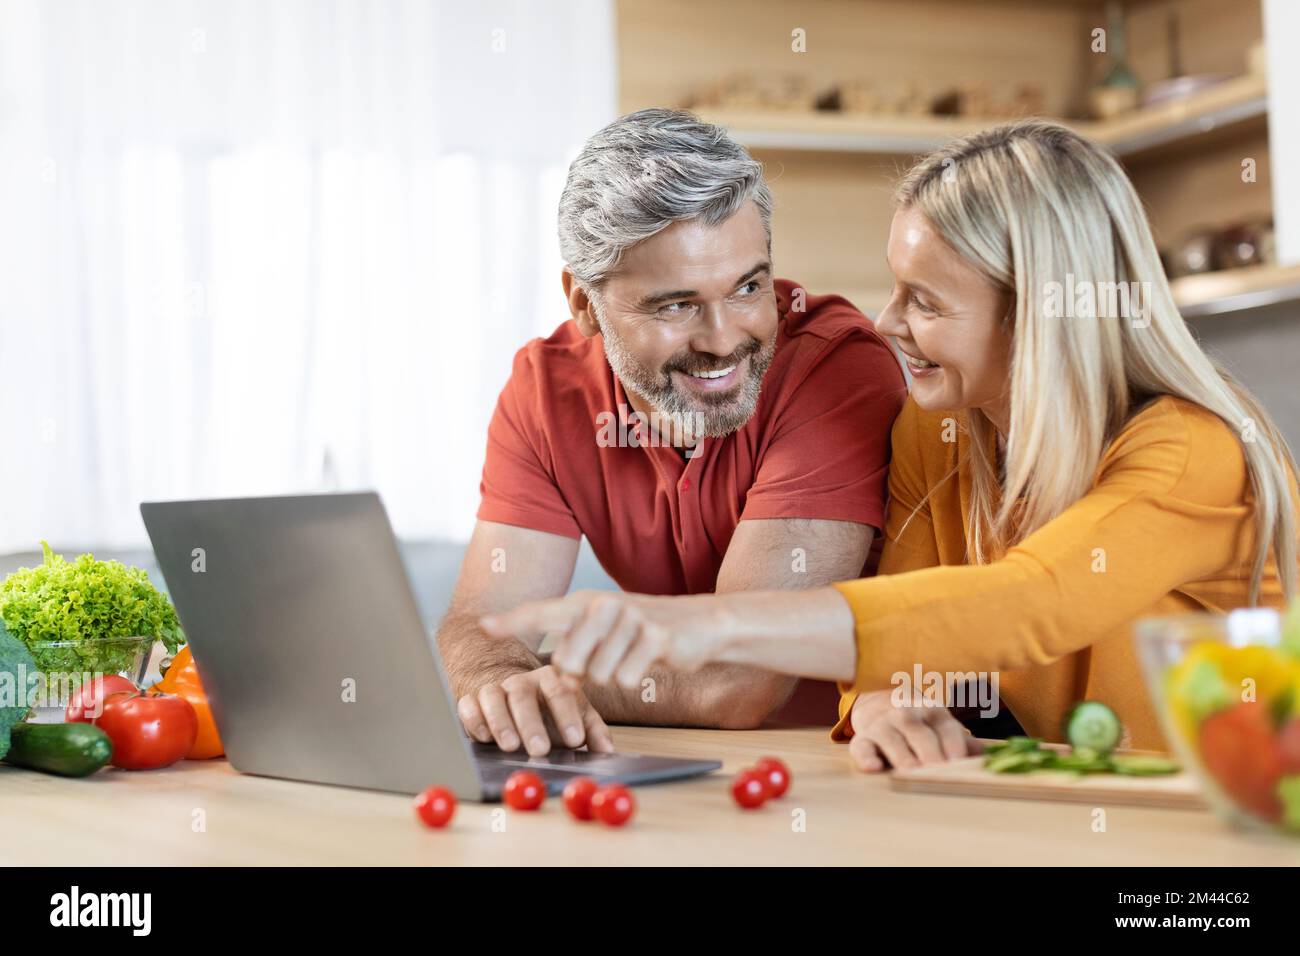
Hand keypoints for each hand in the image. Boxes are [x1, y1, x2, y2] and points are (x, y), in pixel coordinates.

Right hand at [456, 664, 613, 755]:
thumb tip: (609, 752)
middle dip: (531, 723)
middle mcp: (521, 681)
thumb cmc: (547, 708)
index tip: (575, 740)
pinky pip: (468, 705)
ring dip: (501, 722)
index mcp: (550, 679)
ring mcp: (494, 688)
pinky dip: (474, 720)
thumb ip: (592, 730)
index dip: (567, 715)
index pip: (560, 691)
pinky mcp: (471, 699)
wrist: (510, 690)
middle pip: (523, 695)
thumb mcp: (575, 713)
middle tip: (541, 749)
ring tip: (511, 746)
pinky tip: (483, 737)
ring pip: (493, 697)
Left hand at [481, 590, 720, 688]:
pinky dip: (634, 678)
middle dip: (580, 676)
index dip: (512, 622)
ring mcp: (629, 617)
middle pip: (567, 660)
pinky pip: (625, 677)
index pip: (541, 613)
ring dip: (612, 676)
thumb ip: (576, 653)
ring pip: (597, 674)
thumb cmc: (644, 634)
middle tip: (603, 664)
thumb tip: (556, 680)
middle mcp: (603, 605)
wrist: (699, 625)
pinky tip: (647, 662)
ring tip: (631, 659)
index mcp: (585, 603)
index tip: (484, 626)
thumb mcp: (605, 638)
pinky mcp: (653, 635)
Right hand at [847, 690, 981, 772]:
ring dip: (901, 755)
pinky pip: (861, 747)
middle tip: (938, 771)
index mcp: (933, 712)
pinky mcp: (863, 738)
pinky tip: (873, 767)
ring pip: (891, 738)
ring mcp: (883, 725)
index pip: (945, 726)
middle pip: (918, 732)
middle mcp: (906, 715)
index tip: (958, 761)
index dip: (953, 743)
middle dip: (928, 751)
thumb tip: (988, 756)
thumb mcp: (943, 728)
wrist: (881, 708)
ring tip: (911, 772)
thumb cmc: (922, 727)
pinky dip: (866, 757)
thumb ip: (963, 743)